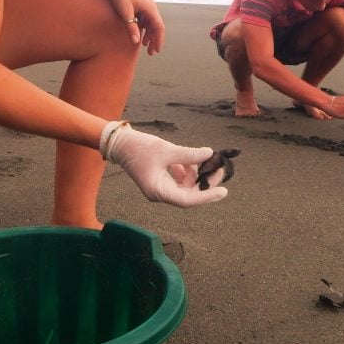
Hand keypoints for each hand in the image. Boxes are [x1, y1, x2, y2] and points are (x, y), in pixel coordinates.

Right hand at [99, 121, 227, 206]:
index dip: (206, 196)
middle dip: (205, 182)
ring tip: (204, 158)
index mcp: (158, 192)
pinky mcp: (161, 180)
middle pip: (189, 194)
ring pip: (186, 186)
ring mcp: (161, 187)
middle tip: (219, 168)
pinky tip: (191, 159)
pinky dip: (187, 170)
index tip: (223, 191)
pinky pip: (180, 179)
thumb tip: (210, 154)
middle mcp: (160, 193)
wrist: (121, 143)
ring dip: (196, 173)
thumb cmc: (139, 148)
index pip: (187, 200)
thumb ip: (189, 154)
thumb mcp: (166, 150)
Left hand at [102, 0, 164, 53]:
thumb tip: (136, 42)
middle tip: (151, 53)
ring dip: (149, 34)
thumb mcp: (124, 11)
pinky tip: (139, 34)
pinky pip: (145, 18)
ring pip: (151, 22)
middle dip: (154, 39)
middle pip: (156, 26)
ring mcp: (145, 4)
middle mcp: (150, 6)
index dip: (159, 40)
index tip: (156, 51)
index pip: (159, 27)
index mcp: (150, 8)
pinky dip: (144, 27)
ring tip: (145, 45)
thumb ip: (131, 27)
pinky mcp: (139, 3)